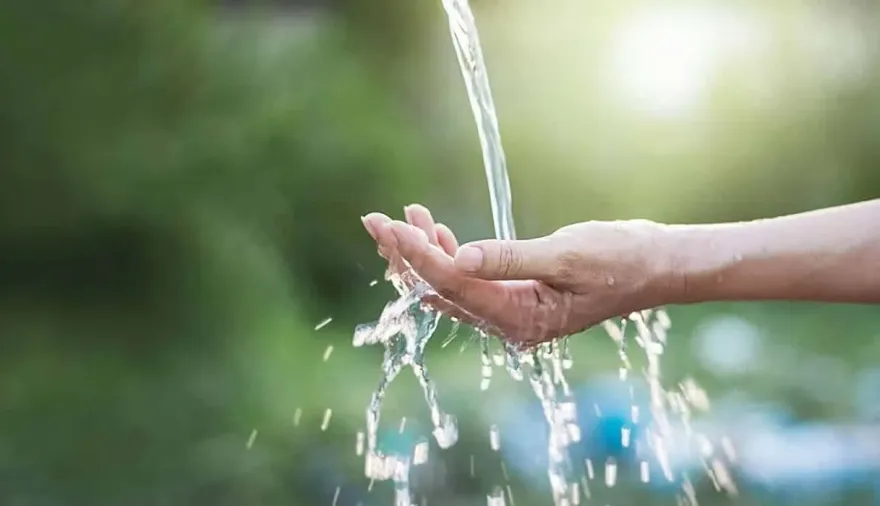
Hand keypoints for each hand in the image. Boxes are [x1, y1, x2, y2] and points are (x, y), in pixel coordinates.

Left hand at [362, 205, 673, 345]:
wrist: (656, 264)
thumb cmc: (622, 259)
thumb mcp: (568, 255)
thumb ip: (511, 258)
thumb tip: (457, 257)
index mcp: (521, 319)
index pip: (453, 286)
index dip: (417, 255)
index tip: (389, 225)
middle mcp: (509, 322)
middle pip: (440, 292)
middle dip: (406, 256)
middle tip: (374, 220)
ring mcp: (510, 311)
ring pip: (449, 287)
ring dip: (423, 252)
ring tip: (402, 216)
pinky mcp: (515, 295)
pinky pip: (468, 280)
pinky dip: (448, 253)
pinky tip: (434, 228)